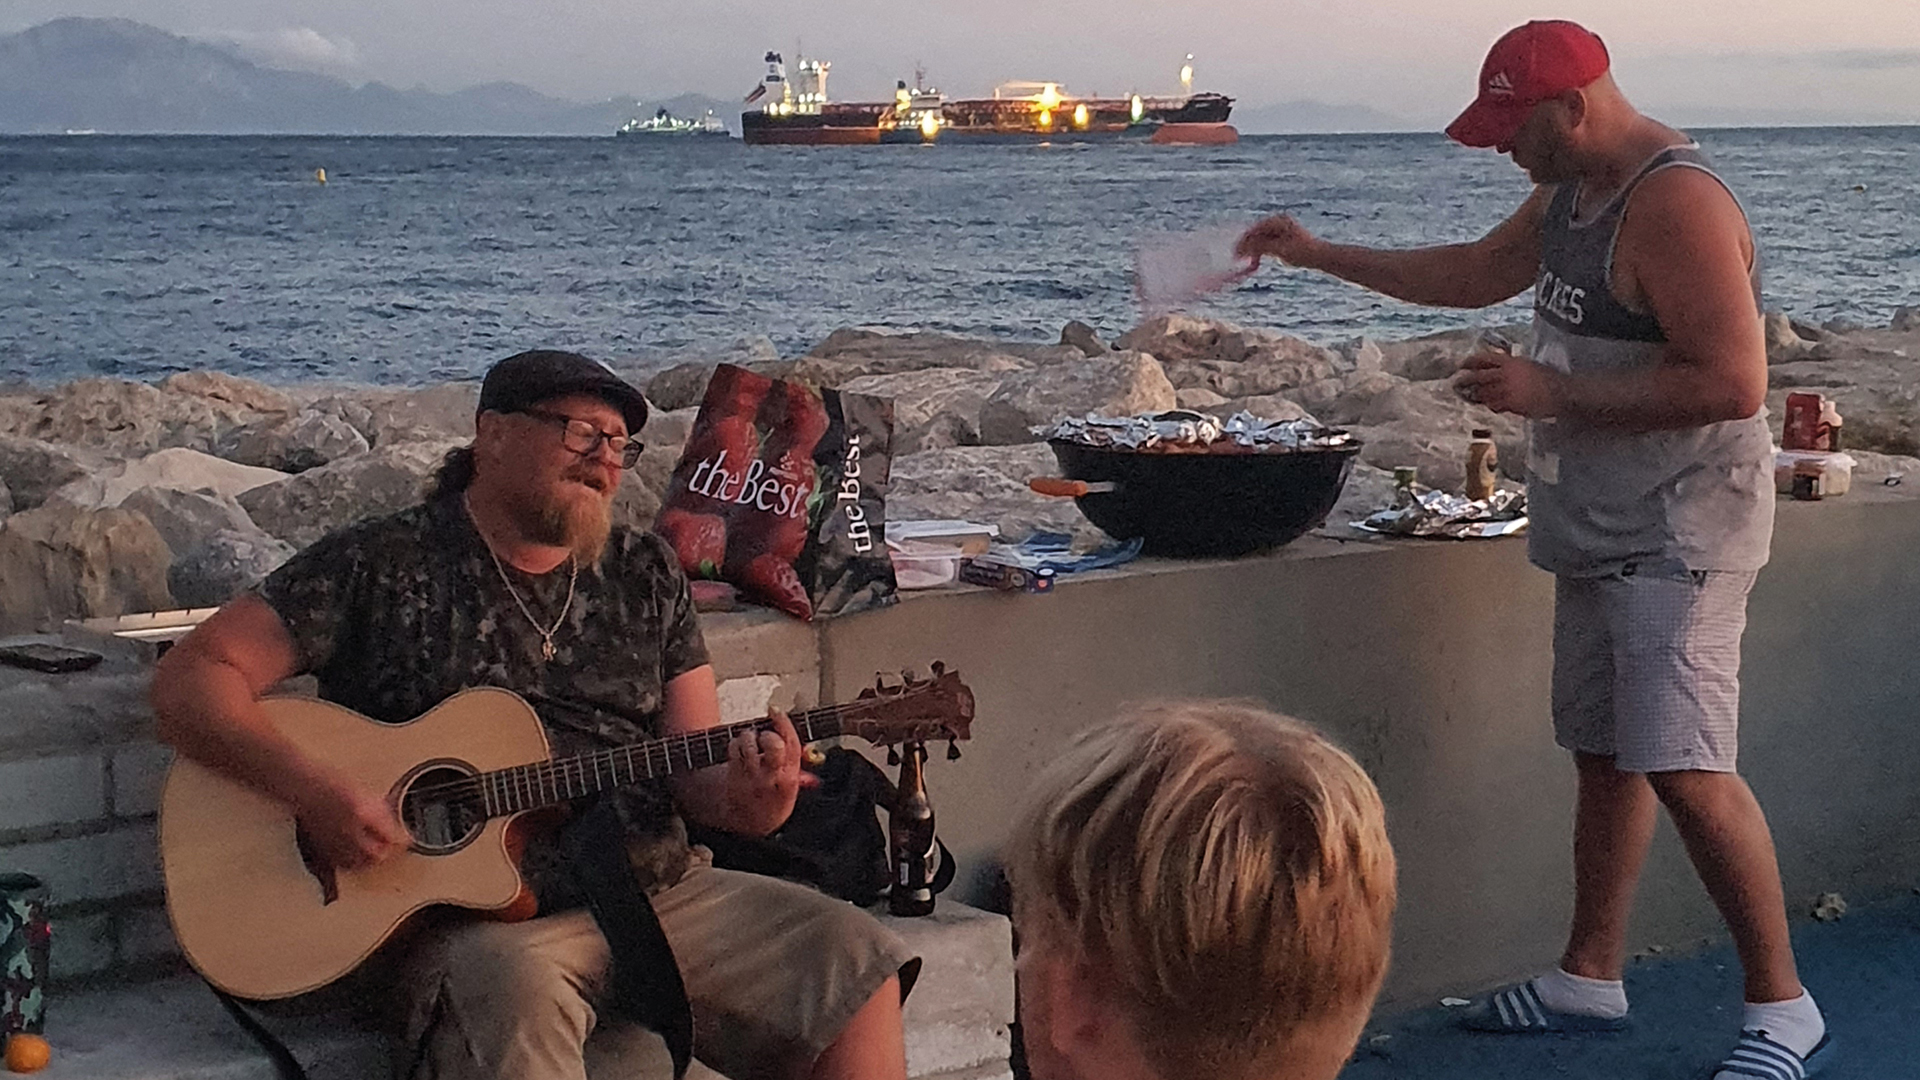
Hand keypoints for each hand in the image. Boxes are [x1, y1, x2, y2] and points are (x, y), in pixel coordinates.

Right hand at [294, 778, 408, 869]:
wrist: (301, 785)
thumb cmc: (329, 780)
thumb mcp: (362, 790)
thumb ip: (378, 809)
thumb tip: (393, 822)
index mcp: (362, 811)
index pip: (391, 835)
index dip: (401, 839)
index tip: (405, 838)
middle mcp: (349, 830)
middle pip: (377, 854)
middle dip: (388, 852)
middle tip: (394, 846)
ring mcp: (334, 841)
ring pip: (361, 863)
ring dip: (373, 860)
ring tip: (378, 853)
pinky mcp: (322, 848)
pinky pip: (343, 864)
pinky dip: (354, 863)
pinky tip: (358, 858)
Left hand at [723, 710, 813, 835]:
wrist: (752, 826)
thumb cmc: (773, 804)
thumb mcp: (792, 788)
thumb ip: (799, 768)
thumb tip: (807, 750)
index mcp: (790, 777)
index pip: (791, 744)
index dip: (783, 723)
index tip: (775, 710)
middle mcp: (772, 776)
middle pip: (773, 743)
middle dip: (768, 734)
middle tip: (764, 737)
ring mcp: (752, 776)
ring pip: (750, 743)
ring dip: (749, 737)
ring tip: (751, 743)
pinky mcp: (735, 776)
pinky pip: (734, 749)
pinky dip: (736, 744)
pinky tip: (740, 751)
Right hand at [1235, 214, 1326, 270]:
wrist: (1321, 256)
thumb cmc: (1302, 252)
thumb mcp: (1278, 250)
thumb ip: (1259, 247)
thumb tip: (1241, 247)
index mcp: (1278, 220)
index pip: (1253, 230)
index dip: (1242, 242)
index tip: (1235, 255)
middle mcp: (1279, 221)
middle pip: (1256, 233)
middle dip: (1247, 246)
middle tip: (1238, 259)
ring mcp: (1283, 229)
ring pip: (1261, 239)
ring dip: (1254, 250)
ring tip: (1248, 262)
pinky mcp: (1286, 237)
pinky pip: (1268, 243)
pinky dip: (1262, 251)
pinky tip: (1258, 260)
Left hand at [1454, 351, 1562, 417]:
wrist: (1561, 391)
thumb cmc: (1548, 377)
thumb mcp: (1528, 365)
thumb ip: (1512, 367)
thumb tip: (1499, 369)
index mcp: (1511, 362)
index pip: (1486, 358)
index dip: (1472, 361)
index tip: (1462, 364)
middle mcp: (1506, 374)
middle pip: (1480, 376)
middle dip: (1466, 380)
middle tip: (1456, 383)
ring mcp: (1508, 390)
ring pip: (1485, 392)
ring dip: (1475, 395)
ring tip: (1467, 396)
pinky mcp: (1511, 404)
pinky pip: (1495, 405)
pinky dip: (1490, 405)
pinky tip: (1488, 406)